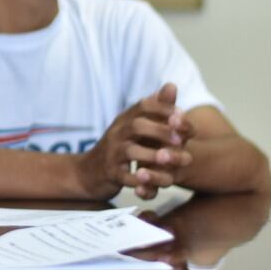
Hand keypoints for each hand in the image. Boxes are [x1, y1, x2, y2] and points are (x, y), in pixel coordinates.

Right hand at [76, 84, 192, 199]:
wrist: (89, 172)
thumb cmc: (121, 147)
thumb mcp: (135, 125)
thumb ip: (156, 108)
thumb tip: (172, 85)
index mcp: (126, 120)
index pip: (143, 106)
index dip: (163, 108)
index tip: (182, 115)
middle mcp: (118, 133)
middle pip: (136, 126)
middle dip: (160, 131)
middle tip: (180, 140)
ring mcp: (113, 154)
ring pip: (130, 152)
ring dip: (152, 156)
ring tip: (170, 160)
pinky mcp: (111, 174)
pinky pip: (124, 176)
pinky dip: (138, 181)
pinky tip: (152, 184)